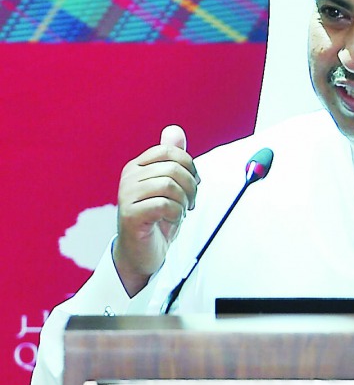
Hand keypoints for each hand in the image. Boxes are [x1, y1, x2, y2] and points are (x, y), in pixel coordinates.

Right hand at [112, 125, 198, 295]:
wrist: (141, 253)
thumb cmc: (156, 221)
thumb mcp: (169, 187)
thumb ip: (173, 160)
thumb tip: (175, 131)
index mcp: (138, 167)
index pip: (170, 152)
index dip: (190, 166)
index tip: (194, 184)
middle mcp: (130, 177)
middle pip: (173, 168)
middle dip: (191, 186)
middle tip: (190, 203)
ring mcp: (127, 195)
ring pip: (170, 185)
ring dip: (183, 202)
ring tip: (179, 213)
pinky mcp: (131, 215)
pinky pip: (164, 205)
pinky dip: (175, 214)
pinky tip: (171, 221)